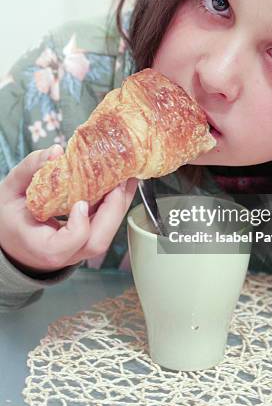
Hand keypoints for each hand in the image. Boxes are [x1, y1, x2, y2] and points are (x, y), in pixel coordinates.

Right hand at [0, 144, 137, 274]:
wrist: (11, 239)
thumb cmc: (9, 218)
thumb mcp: (10, 190)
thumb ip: (31, 168)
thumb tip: (56, 151)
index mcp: (42, 247)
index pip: (67, 244)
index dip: (80, 225)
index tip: (81, 202)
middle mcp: (65, 254)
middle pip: (98, 241)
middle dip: (114, 209)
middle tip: (119, 179)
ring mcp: (79, 250)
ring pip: (107, 234)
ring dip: (120, 204)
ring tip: (127, 175)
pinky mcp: (87, 240)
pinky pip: (106, 225)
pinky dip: (115, 203)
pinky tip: (121, 182)